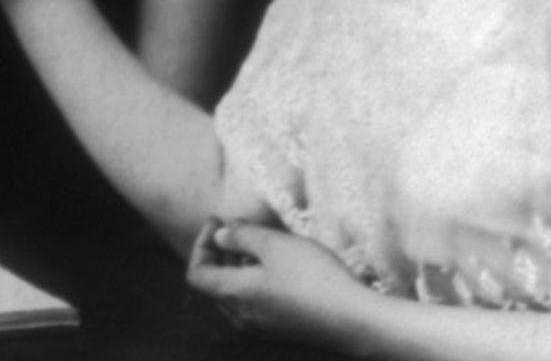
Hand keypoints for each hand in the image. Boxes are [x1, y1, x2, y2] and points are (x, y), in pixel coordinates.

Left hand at [185, 219, 370, 351]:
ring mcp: (262, 326)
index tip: (216, 221)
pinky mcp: (282, 328)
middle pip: (214, 284)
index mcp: (233, 294)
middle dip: (218, 253)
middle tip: (234, 228)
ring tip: (257, 242)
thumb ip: (241, 237)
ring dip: (237, 266)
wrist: (355, 320)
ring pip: (235, 293)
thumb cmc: (312, 278)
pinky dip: (254, 280)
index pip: (196, 273)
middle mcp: (241, 315)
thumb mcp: (274, 245)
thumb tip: (219, 237)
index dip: (200, 244)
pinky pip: (255, 303)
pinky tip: (277, 266)